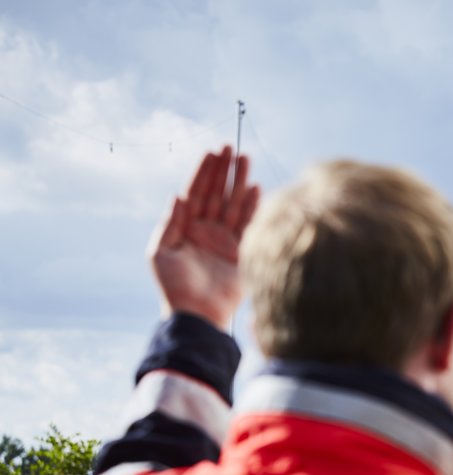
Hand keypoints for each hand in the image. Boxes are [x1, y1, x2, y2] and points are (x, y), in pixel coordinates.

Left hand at [148, 146, 260, 329]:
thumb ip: (170, 223)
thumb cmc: (174, 286)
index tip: (212, 152)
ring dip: (240, 182)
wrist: (198, 314)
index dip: (204, 172)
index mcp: (186, 228)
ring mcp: (226, 240)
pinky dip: (254, 206)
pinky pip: (250, 223)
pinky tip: (257, 188)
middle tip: (231, 147)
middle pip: (217, 193)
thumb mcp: (161, 252)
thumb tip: (178, 195)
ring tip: (246, 159)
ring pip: (235, 204)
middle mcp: (207, 230)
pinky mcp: (243, 252)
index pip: (196, 192)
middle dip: (224, 170)